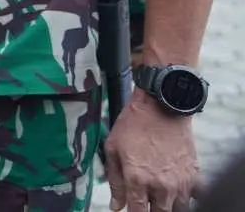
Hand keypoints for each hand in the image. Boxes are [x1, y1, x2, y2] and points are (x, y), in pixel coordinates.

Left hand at [105, 90, 199, 210]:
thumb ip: (115, 180)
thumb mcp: (113, 148)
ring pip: (178, 210)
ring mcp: (180, 182)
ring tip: (159, 196)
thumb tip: (116, 205)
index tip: (131, 208)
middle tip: (145, 200)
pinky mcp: (194, 176)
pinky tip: (176, 188)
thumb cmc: (134, 124)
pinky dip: (186, 197)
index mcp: (137, 179)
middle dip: (150, 210)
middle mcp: (161, 185)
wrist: (161, 107)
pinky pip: (195, 197)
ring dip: (168, 206)